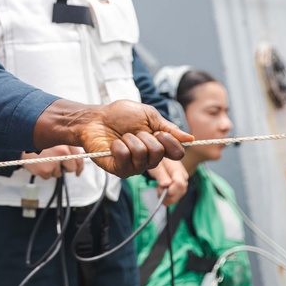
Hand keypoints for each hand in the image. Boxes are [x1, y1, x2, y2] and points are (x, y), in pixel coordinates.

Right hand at [21, 145, 84, 178]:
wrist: (20, 139)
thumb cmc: (37, 139)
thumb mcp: (54, 137)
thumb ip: (67, 146)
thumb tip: (77, 162)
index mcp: (66, 142)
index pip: (80, 158)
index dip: (79, 167)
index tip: (78, 172)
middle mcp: (63, 151)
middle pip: (71, 168)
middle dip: (66, 169)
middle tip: (57, 165)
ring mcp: (54, 161)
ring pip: (59, 173)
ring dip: (52, 169)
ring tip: (43, 159)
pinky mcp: (46, 170)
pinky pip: (49, 176)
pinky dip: (43, 172)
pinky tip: (38, 163)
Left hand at [70, 100, 191, 177]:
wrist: (95, 118)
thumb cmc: (119, 115)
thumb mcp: (148, 115)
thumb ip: (168, 128)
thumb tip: (189, 138)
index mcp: (158, 146)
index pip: (177, 153)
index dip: (170, 142)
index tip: (158, 131)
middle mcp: (148, 159)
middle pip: (159, 153)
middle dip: (145, 136)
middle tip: (133, 131)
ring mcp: (134, 166)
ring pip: (142, 155)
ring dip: (130, 139)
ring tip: (122, 137)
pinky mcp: (119, 170)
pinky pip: (125, 159)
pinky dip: (118, 146)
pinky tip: (113, 144)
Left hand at [147, 157, 188, 205]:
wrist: (163, 156)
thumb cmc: (158, 161)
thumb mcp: (156, 165)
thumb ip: (161, 174)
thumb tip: (166, 185)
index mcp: (178, 169)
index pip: (179, 184)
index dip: (171, 191)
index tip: (160, 190)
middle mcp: (183, 177)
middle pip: (180, 191)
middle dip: (168, 195)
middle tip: (158, 190)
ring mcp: (183, 182)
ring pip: (179, 195)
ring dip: (168, 197)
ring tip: (159, 190)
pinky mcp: (180, 187)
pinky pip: (176, 196)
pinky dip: (169, 198)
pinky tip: (162, 193)